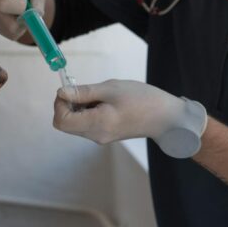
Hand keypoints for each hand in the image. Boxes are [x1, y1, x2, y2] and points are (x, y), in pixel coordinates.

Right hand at [0, 0, 48, 41]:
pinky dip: (17, 27)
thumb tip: (37, 16)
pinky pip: (9, 34)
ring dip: (22, 24)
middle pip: (8, 24)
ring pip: (10, 32)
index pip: (3, 4)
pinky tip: (14, 13)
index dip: (20, 7)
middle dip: (24, 20)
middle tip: (27, 7)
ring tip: (20, 8)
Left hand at [54, 79, 207, 157]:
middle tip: (84, 90)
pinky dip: (86, 111)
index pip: (61, 121)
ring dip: (78, 107)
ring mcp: (100, 137)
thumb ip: (83, 92)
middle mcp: (95, 135)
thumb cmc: (142, 99)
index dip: (59, 104)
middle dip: (67, 104)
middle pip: (65, 123)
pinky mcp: (105, 134)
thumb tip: (61, 92)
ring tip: (98, 96)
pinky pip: (85, 123)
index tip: (71, 90)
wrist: (167, 117)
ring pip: (74, 123)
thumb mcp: (110, 89)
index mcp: (96, 125)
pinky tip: (103, 102)